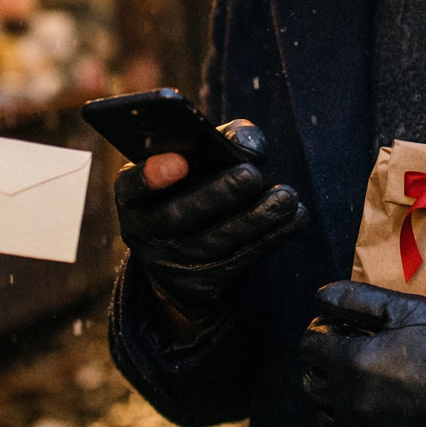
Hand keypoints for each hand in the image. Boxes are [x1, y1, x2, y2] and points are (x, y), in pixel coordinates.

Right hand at [114, 120, 306, 323]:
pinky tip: (295, 216)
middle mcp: (144, 233)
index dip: (151, 176)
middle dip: (218, 194)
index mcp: (133, 197)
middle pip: (178, 217)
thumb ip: (219, 140)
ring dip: (255, 219)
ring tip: (286, 197)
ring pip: (214, 243)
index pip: (131, 187)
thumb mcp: (194, 161)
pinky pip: (239, 262)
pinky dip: (271, 238)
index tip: (180, 160)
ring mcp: (171, 265)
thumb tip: (249, 143)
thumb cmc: (192, 186)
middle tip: (252, 174)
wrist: (183, 254)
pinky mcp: (202, 286)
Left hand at [300, 280, 425, 426]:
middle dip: (326, 365)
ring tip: (369, 386)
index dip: (323, 333)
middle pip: (312, 382)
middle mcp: (349, 404)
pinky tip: (382, 413)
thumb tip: (320, 295)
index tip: (342, 331)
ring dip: (337, 399)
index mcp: (352, 363)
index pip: (308, 345)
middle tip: (354, 356)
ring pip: (325, 416)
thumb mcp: (408, 310)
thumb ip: (357, 299)